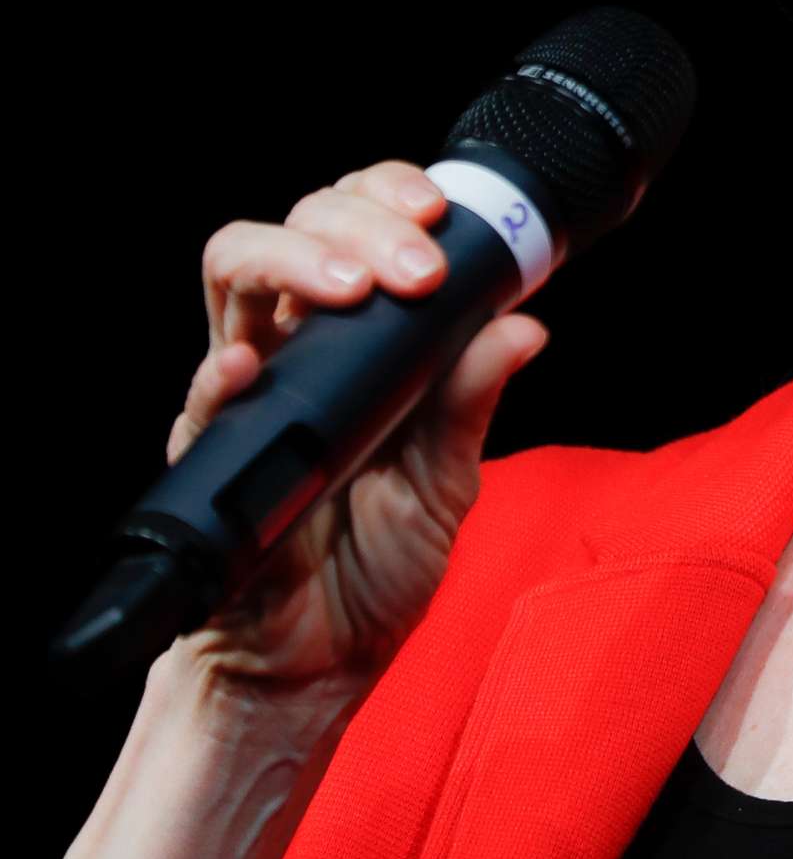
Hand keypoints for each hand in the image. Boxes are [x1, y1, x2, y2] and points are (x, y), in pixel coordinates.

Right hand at [173, 159, 548, 692]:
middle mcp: (297, 348)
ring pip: (236, 273)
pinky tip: (251, 362)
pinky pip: (201, 398)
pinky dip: (223, 372)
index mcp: (360, 339)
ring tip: (354, 288)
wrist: (316, 663)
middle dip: (361, 221)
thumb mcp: (447, 479)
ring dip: (297, 260)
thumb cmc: (375, 566)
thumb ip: (472, 401)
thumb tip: (524, 326)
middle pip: (299, 226)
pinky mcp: (208, 453)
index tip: (442, 209)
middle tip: (417, 267)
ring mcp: (248, 392)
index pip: (356, 224)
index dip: (389, 195)